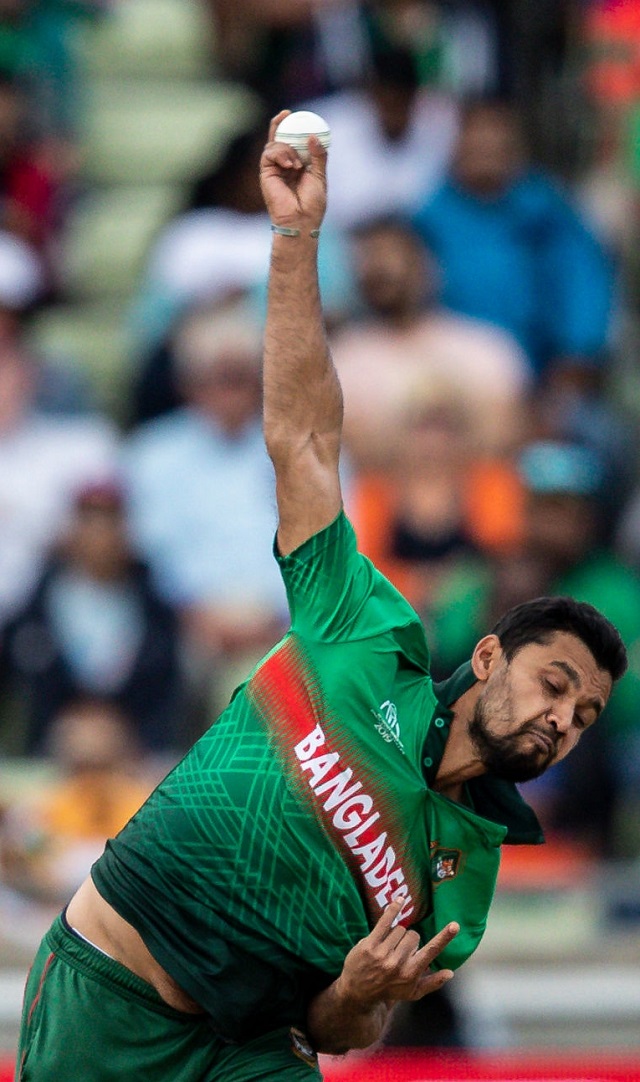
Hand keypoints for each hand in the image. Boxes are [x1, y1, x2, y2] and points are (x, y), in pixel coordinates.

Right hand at [259, 110, 326, 232]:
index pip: (294, 143)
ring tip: (297, 165)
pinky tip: (290, 165)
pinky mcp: (266, 173)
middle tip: (286, 114)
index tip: (298, 116)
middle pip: (279, 139)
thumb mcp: (319, 176)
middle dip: (279, 125)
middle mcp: (285, 166)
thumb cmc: (312, 204)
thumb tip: (313, 136)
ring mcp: (274, 169)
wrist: (301, 220)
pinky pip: (269, 154)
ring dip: (287, 149)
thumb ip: (318, 156)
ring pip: (275, 145)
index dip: (294, 129)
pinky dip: (280, 154)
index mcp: (298, 165)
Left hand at [335, 900, 458, 1009]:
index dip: (444, 938)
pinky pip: (385, 921)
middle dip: (409, 940)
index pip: (431, 952)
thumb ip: (432, 982)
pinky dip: (393, 910)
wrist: (358, 992)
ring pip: (399, 929)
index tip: (455, 925)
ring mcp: (382, 953)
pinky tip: (399, 900)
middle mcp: (398, 963)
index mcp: (411, 973)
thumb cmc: (389, 991)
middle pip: (413, 935)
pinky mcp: (369, 944)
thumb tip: (451, 972)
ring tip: (389, 947)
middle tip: (400, 951)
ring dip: (396, 935)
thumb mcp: (413, 993)